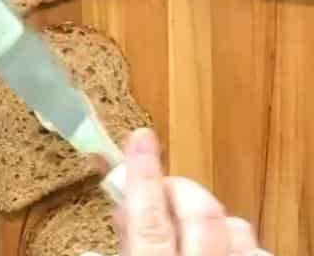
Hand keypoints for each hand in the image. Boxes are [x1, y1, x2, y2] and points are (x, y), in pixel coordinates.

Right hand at [121, 128, 267, 255]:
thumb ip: (129, 239)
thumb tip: (123, 206)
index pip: (149, 220)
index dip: (143, 175)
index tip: (142, 137)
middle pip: (201, 211)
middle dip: (182, 188)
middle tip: (165, 187)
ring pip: (236, 225)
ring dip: (214, 216)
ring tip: (192, 225)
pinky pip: (258, 248)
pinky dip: (240, 240)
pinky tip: (224, 245)